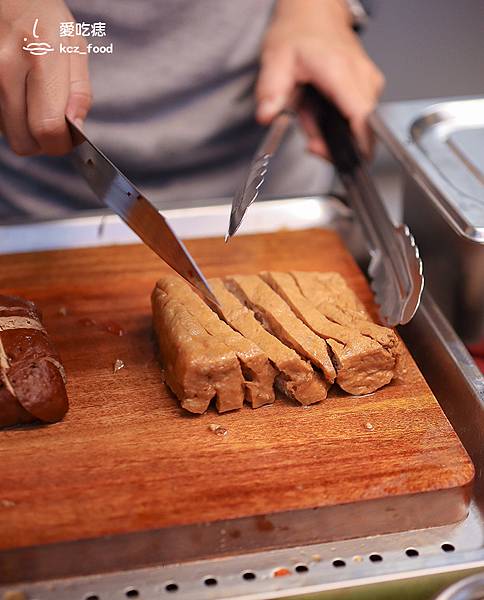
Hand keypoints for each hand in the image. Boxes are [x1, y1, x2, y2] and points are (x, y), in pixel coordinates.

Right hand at [0, 0, 90, 155]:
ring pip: (6, 133)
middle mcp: (6, 67)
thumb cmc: (43, 16)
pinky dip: (7, 115)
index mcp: (41, 57)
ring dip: (22, 127)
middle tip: (51, 125)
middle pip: (23, 140)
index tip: (67, 140)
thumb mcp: (73, 46)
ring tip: (32, 100)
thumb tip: (76, 129)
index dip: (60, 144)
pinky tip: (16, 95)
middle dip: (42, 142)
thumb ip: (80, 92)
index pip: (48, 128)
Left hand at [256, 0, 383, 158]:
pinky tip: (321, 111)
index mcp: (340, 71)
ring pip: (359, 125)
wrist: (314, 12)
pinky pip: (358, 117)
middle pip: (362, 128)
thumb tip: (267, 115)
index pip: (361, 116)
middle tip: (310, 139)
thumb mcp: (275, 59)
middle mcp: (362, 76)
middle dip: (335, 143)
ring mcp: (370, 81)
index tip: (338, 158)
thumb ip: (270, 91)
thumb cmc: (298, 32)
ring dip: (333, 132)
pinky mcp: (370, 86)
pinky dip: (337, 122)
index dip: (354, 145)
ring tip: (311, 115)